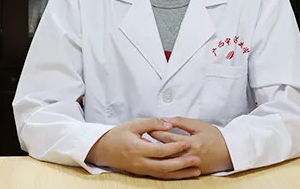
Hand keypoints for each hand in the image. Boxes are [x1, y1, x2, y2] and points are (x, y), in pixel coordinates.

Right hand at [85, 118, 201, 178]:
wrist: (103, 150)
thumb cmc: (118, 134)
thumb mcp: (134, 124)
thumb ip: (152, 123)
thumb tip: (169, 124)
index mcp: (137, 149)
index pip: (160, 150)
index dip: (174, 147)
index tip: (187, 142)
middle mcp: (140, 163)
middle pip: (165, 166)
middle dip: (182, 164)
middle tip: (197, 160)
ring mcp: (141, 170)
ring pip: (164, 174)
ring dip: (181, 173)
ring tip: (196, 170)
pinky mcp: (142, 173)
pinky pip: (160, 176)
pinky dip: (173, 176)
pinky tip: (183, 174)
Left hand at [149, 117, 232, 174]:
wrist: (229, 153)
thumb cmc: (215, 136)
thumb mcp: (199, 125)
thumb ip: (181, 122)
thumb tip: (166, 120)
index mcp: (191, 143)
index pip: (168, 137)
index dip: (156, 132)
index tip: (147, 127)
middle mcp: (188, 156)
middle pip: (165, 150)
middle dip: (152, 143)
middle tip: (142, 138)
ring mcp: (189, 166)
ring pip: (167, 162)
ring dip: (156, 154)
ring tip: (147, 148)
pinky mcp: (190, 172)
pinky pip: (173, 170)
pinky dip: (163, 164)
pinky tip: (157, 158)